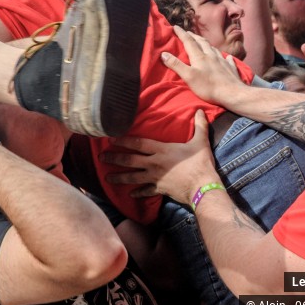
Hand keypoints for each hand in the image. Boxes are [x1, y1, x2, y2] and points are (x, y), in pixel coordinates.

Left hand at [101, 110, 220, 203]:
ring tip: (107, 178)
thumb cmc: (201, 164)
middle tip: (101, 157)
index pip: (138, 143)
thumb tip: (199, 110)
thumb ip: (199, 125)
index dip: (123, 140)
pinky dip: (137, 192)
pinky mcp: (159, 189)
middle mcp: (154, 163)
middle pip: (130, 160)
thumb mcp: (200, 142)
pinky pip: (145, 191)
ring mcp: (155, 177)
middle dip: (114, 158)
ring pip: (132, 177)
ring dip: (119, 177)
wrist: (203, 187)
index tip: (110, 138)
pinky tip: (130, 194)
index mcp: (161, 150)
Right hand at [161, 26, 245, 106]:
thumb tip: (164, 53)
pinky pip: (227, 59)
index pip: (188, 42)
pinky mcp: (230, 68)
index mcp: (199, 57)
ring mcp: (222, 61)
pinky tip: (226, 56)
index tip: (175, 27)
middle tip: (188, 33)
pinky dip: (224, 56)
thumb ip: (176, 65)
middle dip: (193, 36)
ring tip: (203, 42)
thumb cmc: (208, 86)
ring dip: (206, 43)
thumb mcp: (188, 76)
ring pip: (213, 48)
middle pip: (201, 42)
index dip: (181, 33)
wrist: (232, 93)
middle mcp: (211, 55)